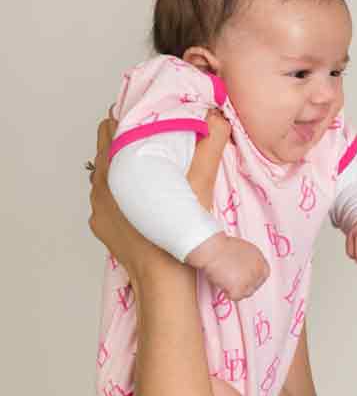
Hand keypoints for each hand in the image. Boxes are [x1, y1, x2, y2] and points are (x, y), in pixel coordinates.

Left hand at [89, 108, 230, 280]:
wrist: (165, 281)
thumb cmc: (181, 233)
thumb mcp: (200, 183)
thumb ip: (208, 146)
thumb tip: (217, 117)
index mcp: (115, 171)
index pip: (111, 127)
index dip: (132, 116)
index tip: (152, 114)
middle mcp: (100, 188)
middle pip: (108, 149)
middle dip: (129, 140)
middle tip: (158, 136)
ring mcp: (99, 211)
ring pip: (109, 176)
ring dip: (127, 167)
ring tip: (155, 166)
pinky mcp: (103, 228)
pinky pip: (111, 200)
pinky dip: (125, 192)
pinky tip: (148, 196)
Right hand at [187, 233, 269, 300]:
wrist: (213, 249)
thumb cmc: (222, 247)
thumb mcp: (243, 250)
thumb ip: (248, 261)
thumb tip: (244, 270)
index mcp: (260, 259)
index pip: (264, 275)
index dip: (255, 280)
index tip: (246, 281)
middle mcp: (258, 269)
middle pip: (255, 286)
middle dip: (244, 286)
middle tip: (232, 283)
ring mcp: (250, 279)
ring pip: (246, 293)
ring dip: (236, 290)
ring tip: (224, 279)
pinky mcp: (240, 287)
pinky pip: (236, 297)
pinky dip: (228, 293)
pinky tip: (221, 283)